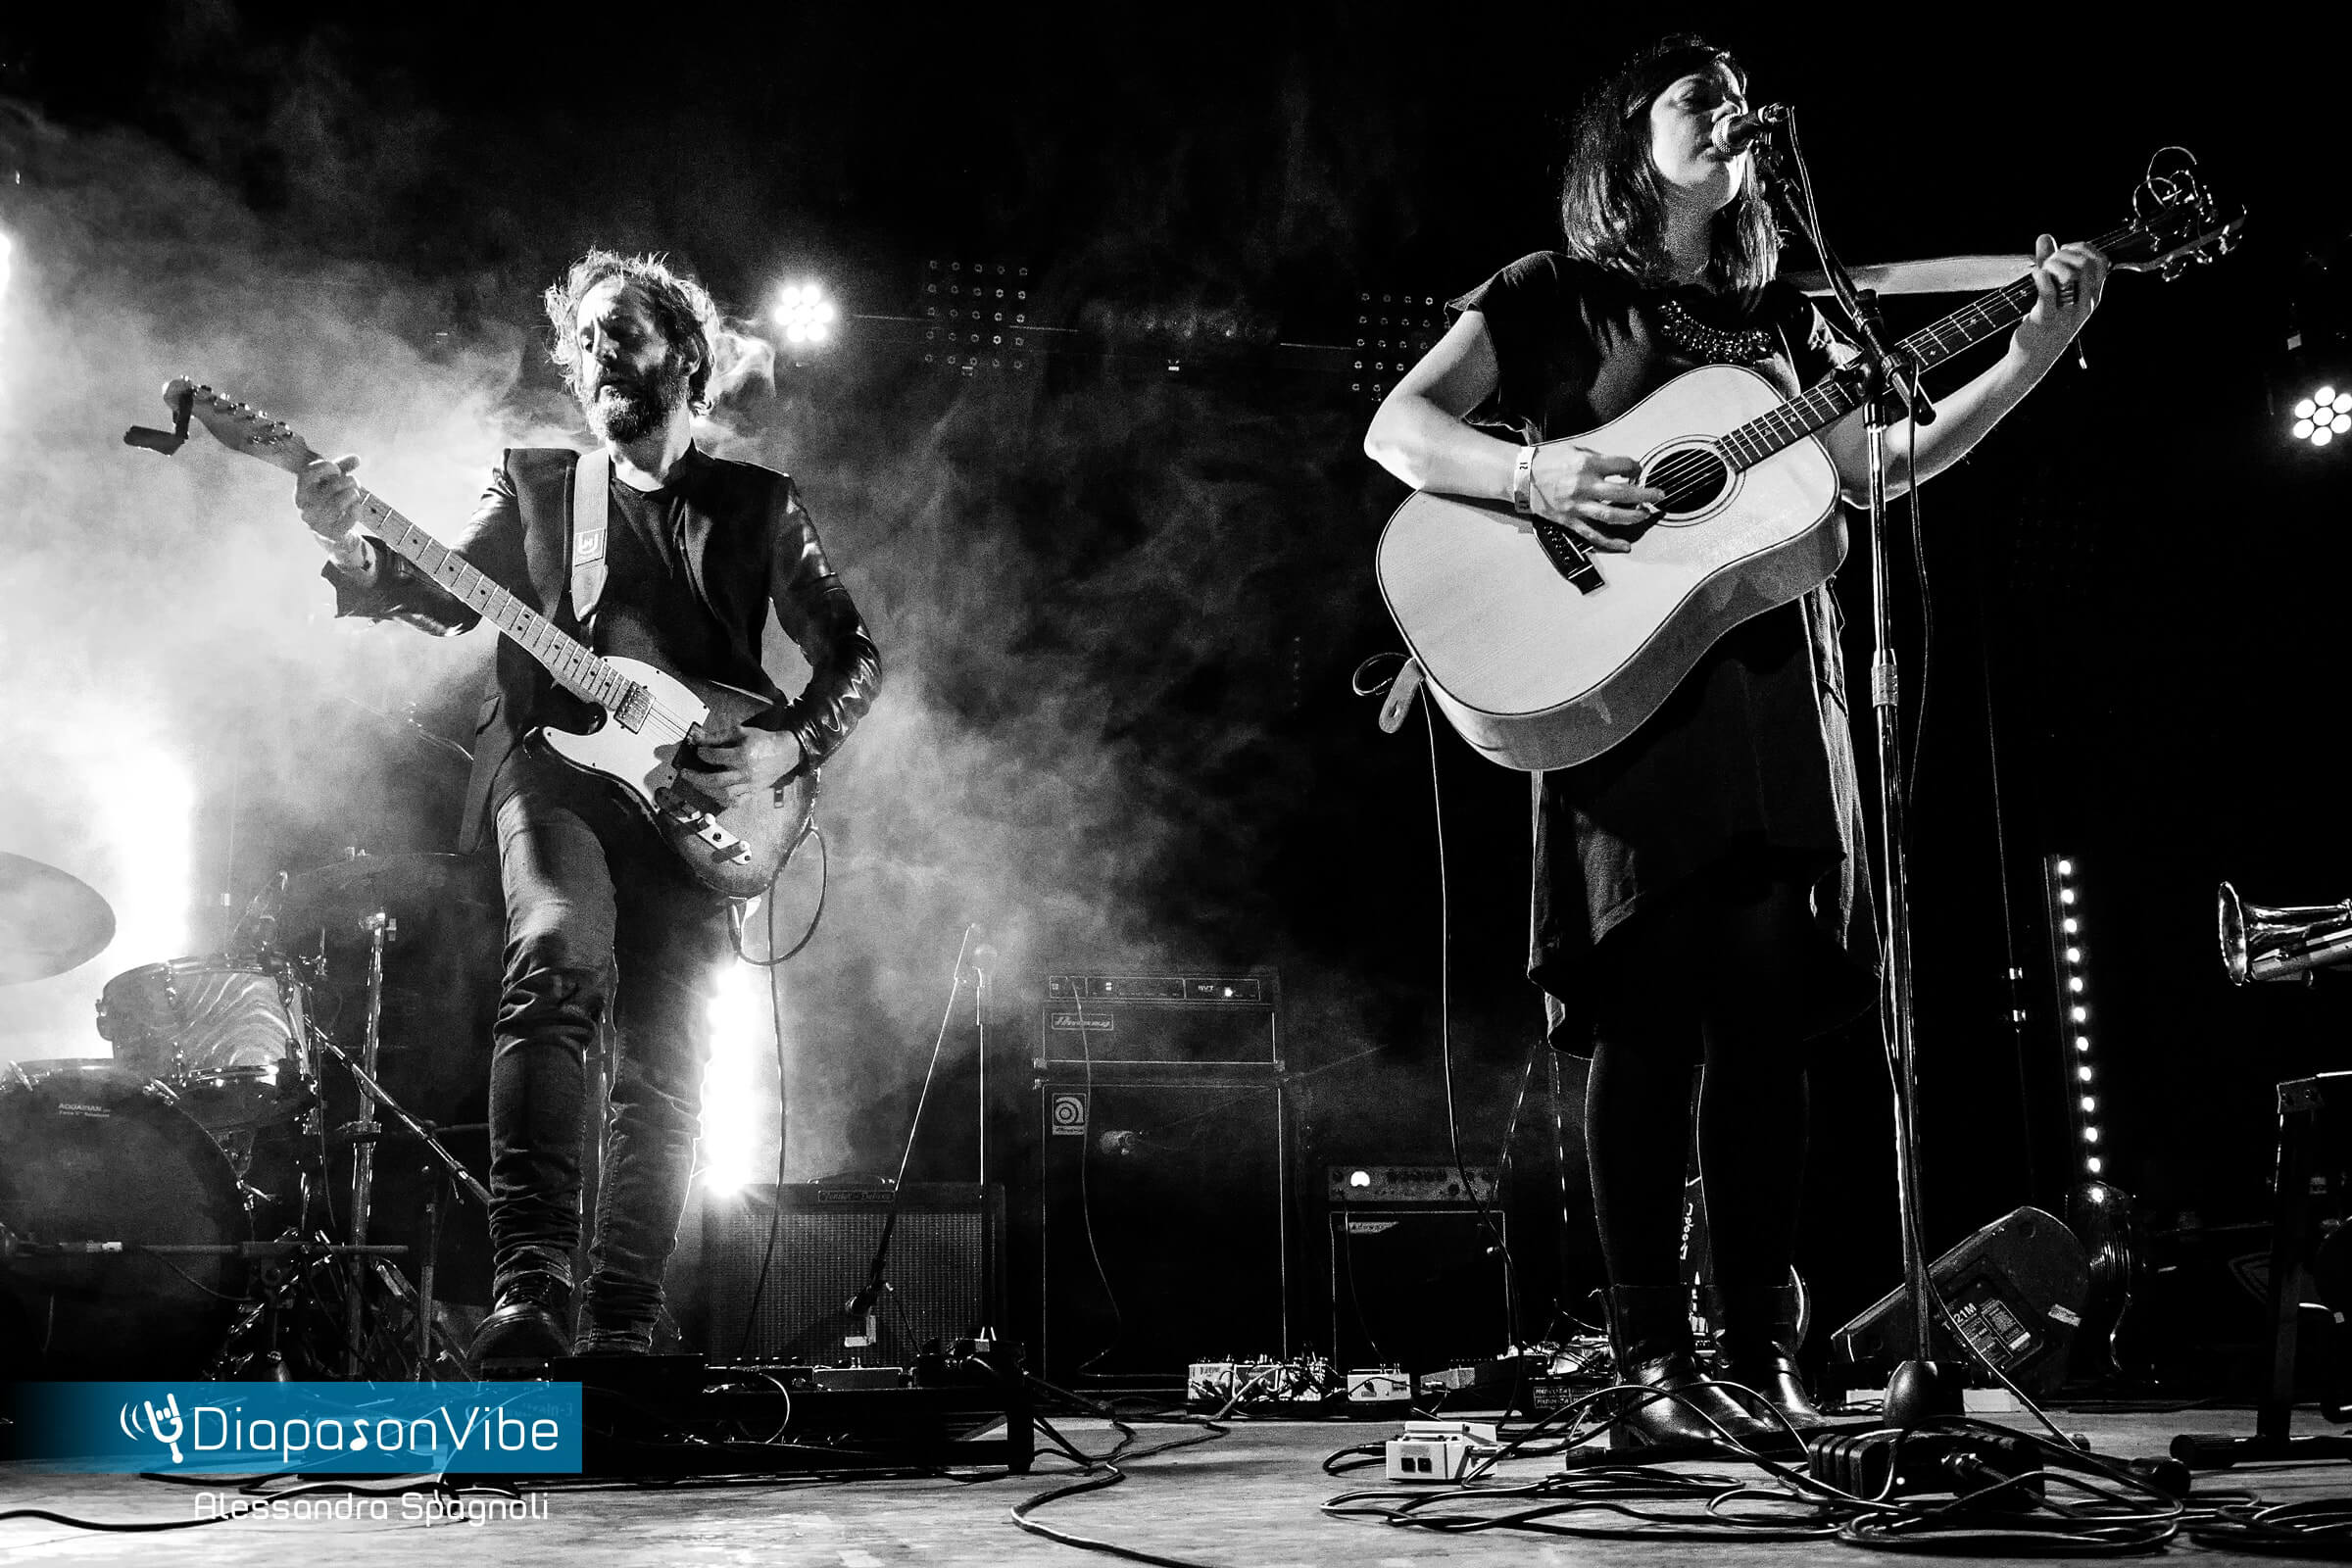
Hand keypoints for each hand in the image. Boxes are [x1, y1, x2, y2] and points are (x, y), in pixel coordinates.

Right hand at [295, 453, 368, 565]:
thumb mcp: (331, 483)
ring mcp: (316, 522)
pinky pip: (348, 519)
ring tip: (355, 494)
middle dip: (349, 481)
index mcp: (300, 492)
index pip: (308, 473)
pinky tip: (356, 507)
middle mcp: (305, 507)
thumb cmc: (329, 502)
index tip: (337, 469)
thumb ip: (341, 467)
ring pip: (339, 503)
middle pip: (331, 487)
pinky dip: (356, 509)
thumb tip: (356, 459)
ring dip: (352, 494)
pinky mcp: (331, 534)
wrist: (331, 534)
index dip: (326, 467)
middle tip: (354, 482)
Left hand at [689, 721, 803, 809]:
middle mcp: (745, 772)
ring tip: (697, 784)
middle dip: (696, 778)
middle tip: (686, 774)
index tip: (698, 751)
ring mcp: (749, 784)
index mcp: (742, 755)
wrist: (785, 751)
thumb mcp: (741, 732)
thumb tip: (700, 738)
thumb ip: (718, 736)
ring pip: (723, 794)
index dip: (702, 753)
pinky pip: (736, 802)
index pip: (714, 757)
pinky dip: (723, 800)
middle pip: (714, 780)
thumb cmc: (764, 741)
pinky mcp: (753, 791)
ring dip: (706, 790)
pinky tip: (714, 794)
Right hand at [1525, 444, 1666, 553]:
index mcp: (1587, 465)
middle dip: (1645, 494)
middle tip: (1659, 495)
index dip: (1635, 467)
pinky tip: (1624, 546)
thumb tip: (1617, 467)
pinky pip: (1592, 534)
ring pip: (1611, 515)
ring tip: (1645, 515)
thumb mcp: (1574, 450)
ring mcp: (1577, 506)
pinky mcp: (1569, 520)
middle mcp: (1584, 486)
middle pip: (1623, 493)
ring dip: (1632, 516)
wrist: (1521, 476)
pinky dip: (1610, 542)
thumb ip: (1596, 459)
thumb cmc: (1546, 460)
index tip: (1638, 469)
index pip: (1622, 466)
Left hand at [2013, 234, 2108, 363]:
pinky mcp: (2047, 319)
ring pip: (2070, 274)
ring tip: (2041, 271)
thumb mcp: (2053, 291)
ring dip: (2052, 264)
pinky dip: (2040, 276)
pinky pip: (2048, 290)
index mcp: (2092, 296)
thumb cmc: (2045, 321)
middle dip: (2065, 254)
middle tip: (2048, 262)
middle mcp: (2085, 304)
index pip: (2101, 261)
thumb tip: (2045, 236)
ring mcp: (2068, 313)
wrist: (2032, 357)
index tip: (2064, 252)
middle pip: (2085, 264)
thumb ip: (2049, 262)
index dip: (2083, 249)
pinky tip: (2034, 276)